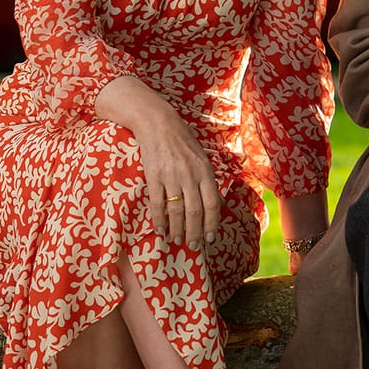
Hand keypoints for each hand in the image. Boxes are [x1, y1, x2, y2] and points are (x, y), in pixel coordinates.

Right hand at [133, 109, 222, 250]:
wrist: (158, 122)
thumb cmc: (182, 141)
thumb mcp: (201, 157)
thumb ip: (207, 180)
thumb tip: (215, 204)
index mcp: (205, 171)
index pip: (212, 204)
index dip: (212, 223)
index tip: (210, 238)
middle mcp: (190, 175)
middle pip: (195, 211)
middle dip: (195, 232)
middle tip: (193, 246)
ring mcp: (171, 176)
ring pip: (176, 210)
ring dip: (177, 229)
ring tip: (177, 240)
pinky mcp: (153, 176)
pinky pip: (157, 203)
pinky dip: (159, 219)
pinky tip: (160, 229)